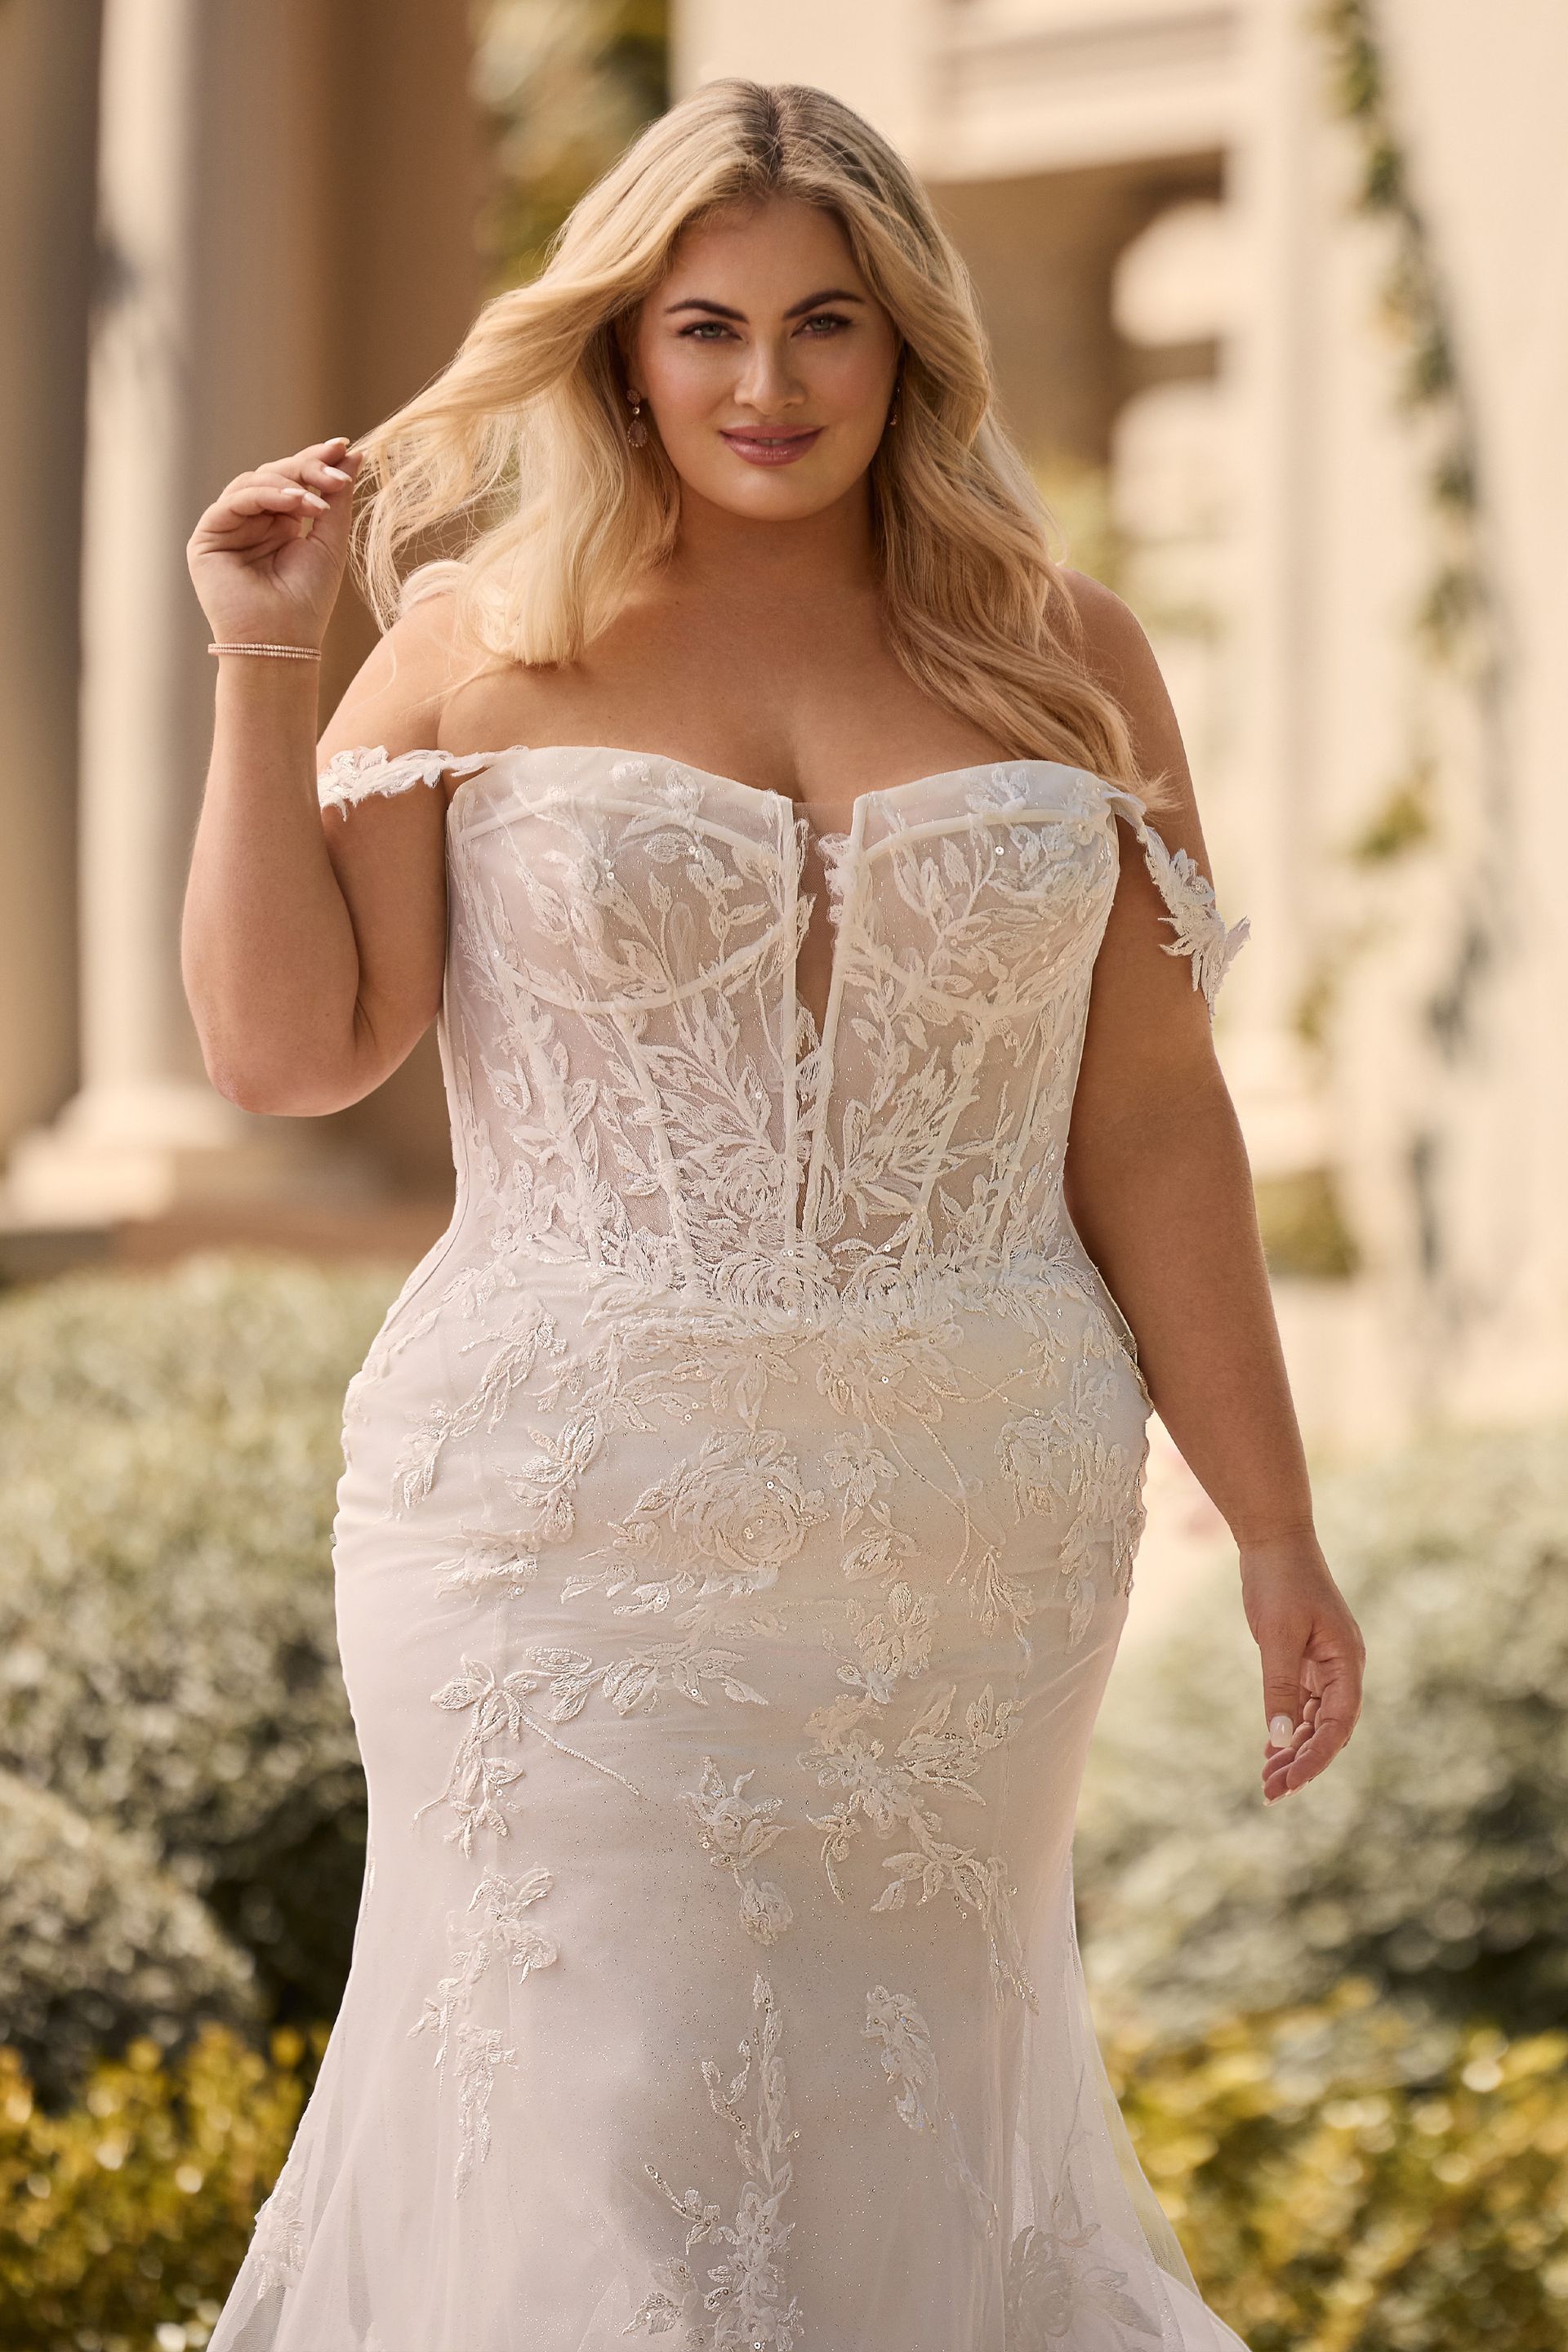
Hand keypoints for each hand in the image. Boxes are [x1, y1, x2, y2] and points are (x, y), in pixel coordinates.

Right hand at [186, 435, 365, 650]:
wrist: (283, 641)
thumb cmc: (308, 601)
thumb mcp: (329, 542)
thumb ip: (336, 498)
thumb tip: (352, 452)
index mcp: (278, 524)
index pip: (293, 479)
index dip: (316, 459)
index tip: (345, 446)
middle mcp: (250, 522)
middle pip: (273, 474)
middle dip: (306, 468)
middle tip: (336, 473)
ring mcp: (227, 529)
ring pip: (253, 482)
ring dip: (289, 484)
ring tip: (318, 503)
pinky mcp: (207, 539)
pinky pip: (234, 501)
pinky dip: (265, 496)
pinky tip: (296, 503)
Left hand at [1238, 1529, 1364, 1803]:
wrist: (1273, 1538)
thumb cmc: (1279, 1582)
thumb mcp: (1277, 1637)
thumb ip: (1280, 1687)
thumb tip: (1278, 1738)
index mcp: (1348, 1662)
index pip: (1338, 1725)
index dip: (1316, 1757)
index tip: (1290, 1782)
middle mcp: (1343, 1667)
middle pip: (1328, 1728)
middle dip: (1302, 1762)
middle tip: (1272, 1792)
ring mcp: (1326, 1663)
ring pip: (1314, 1719)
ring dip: (1293, 1749)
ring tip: (1267, 1780)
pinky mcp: (1306, 1658)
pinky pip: (1302, 1702)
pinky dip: (1287, 1725)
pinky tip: (1271, 1749)